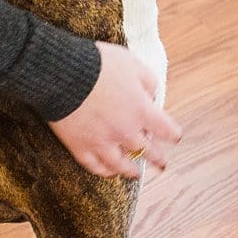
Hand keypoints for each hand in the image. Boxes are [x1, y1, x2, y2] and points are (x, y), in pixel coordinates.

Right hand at [50, 43, 182, 178]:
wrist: (62, 73)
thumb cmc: (97, 64)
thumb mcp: (131, 63)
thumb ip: (147, 81)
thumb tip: (152, 95)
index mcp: (141, 110)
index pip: (166, 129)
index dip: (173, 135)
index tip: (175, 138)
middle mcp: (125, 131)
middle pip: (147, 151)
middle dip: (157, 158)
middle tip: (162, 164)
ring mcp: (102, 142)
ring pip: (122, 165)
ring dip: (132, 171)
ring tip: (136, 174)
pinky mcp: (80, 147)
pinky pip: (95, 166)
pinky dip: (105, 171)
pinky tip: (109, 173)